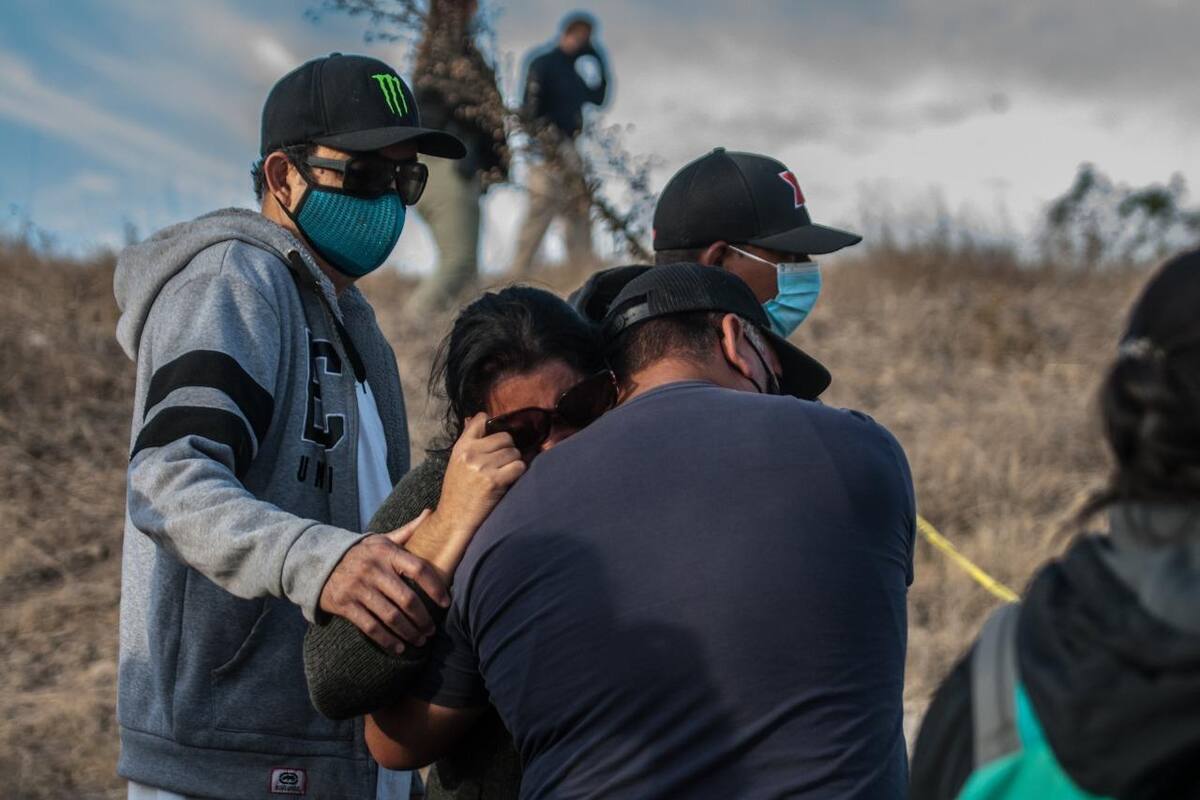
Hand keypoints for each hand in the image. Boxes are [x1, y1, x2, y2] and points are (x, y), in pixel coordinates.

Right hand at [319, 511, 449, 655]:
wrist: (318, 562)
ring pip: (391, 616)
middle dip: (423, 618)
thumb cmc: (360, 553)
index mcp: (385, 552)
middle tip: (432, 630)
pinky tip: (400, 647)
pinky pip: (371, 627)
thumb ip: (407, 531)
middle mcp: (373, 569)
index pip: (418, 569)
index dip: (435, 587)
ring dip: (409, 632)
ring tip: (420, 640)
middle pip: (406, 598)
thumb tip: (430, 512)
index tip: (446, 603)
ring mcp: (358, 588)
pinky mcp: (344, 605)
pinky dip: (388, 640)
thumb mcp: (380, 540)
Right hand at [434, 414, 525, 539]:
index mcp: (461, 447)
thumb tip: (482, 417)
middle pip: (505, 438)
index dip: (494, 426)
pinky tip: (510, 480)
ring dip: (514, 462)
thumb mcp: (457, 462)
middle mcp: (471, 453)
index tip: (497, 438)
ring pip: (514, 452)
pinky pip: (519, 467)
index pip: (480, 420)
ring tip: (505, 473)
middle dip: (508, 449)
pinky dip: (518, 472)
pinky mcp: (494, 481)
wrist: (454, 518)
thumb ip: (470, 441)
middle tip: (503, 462)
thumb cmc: (458, 491)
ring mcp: (482, 467)